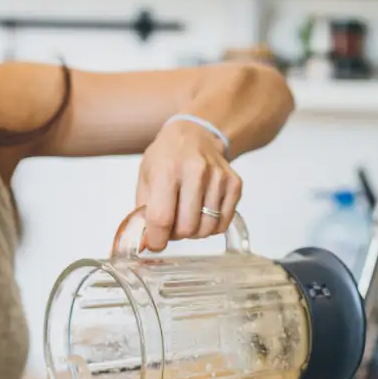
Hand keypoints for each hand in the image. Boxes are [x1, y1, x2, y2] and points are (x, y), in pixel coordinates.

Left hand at [135, 118, 241, 251]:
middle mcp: (196, 171)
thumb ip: (143, 213)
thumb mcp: (145, 178)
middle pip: (187, 227)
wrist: (195, 134)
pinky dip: (210, 226)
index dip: (156, 239)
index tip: (154, 244)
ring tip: (186, 217)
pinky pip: (222, 224)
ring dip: (193, 232)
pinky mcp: (234, 184)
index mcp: (167, 169)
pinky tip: (201, 212)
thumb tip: (145, 244)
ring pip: (206, 229)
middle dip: (175, 235)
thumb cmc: (166, 157)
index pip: (162, 218)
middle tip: (170, 225)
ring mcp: (218, 178)